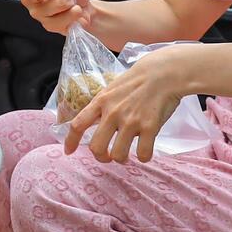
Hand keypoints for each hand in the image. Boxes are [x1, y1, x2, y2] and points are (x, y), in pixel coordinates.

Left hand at [62, 43, 197, 162]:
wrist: (162, 73)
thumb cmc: (137, 81)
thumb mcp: (111, 89)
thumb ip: (101, 106)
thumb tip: (93, 124)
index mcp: (100, 102)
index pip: (78, 124)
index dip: (70, 141)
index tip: (68, 152)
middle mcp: (112, 113)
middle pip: (96, 147)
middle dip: (101, 157)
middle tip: (108, 156)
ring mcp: (131, 121)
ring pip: (118, 155)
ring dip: (121, 159)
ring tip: (127, 155)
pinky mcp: (150, 127)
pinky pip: (143, 154)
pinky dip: (143, 157)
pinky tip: (145, 151)